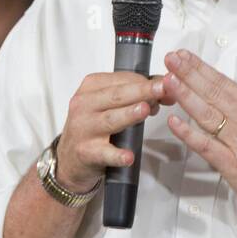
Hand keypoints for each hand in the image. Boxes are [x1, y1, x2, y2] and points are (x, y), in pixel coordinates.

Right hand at [56, 71, 174, 192]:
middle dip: (141, 91)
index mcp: (91, 88)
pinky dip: (117, 155)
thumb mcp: (110, 104)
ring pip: (110, 120)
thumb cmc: (93, 126)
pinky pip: (104, 153)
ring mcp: (84, 129)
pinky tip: (128, 156)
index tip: (165, 84)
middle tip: (162, 89)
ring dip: (128, 114)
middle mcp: (84, 105)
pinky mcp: (86, 153)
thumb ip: (137, 94)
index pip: (121, 79)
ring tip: (144, 110)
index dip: (145, 82)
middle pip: (116, 96)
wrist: (70, 158)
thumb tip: (166, 87)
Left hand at [161, 48, 236, 227]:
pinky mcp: (233, 166)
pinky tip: (174, 123)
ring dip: (187, 97)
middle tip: (171, 59)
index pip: (224, 83)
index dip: (201, 68)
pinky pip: (208, 147)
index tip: (183, 56)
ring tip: (169, 81)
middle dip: (189, 75)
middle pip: (214, 94)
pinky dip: (190, 135)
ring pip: (208, 115)